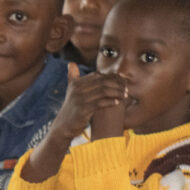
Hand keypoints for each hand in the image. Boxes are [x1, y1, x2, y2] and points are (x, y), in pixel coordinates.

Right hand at [20, 64, 125, 183]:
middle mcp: (76, 89)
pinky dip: (111, 102)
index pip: (98, 75)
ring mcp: (79, 99)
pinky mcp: (83, 110)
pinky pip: (101, 103)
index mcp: (75, 83)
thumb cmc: (70, 108)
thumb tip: (71, 63)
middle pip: (102, 82)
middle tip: (126, 89)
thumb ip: (71, 77)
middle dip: (117, 84)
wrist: (63, 126)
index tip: (122, 80)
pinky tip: (117, 102)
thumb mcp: (69, 91)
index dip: (112, 77)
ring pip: (103, 91)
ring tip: (124, 95)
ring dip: (117, 92)